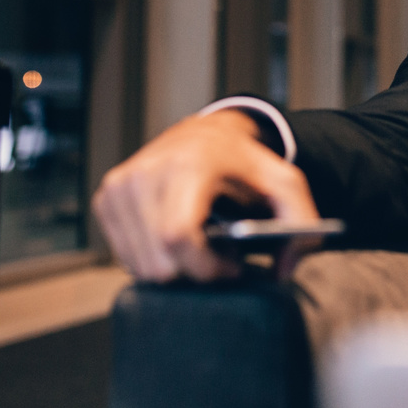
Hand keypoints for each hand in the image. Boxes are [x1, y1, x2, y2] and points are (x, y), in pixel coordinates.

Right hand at [92, 109, 320, 282]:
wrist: (203, 134)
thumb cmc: (244, 163)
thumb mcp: (285, 184)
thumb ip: (301, 225)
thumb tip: (282, 271)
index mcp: (187, 165)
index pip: (178, 237)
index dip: (207, 268)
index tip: (233, 267)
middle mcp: (145, 173)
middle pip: (159, 263)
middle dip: (195, 273)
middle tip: (220, 257)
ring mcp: (120, 186)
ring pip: (141, 267)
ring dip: (175, 268)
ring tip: (202, 245)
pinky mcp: (106, 199)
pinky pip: (126, 258)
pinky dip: (154, 259)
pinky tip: (178, 240)